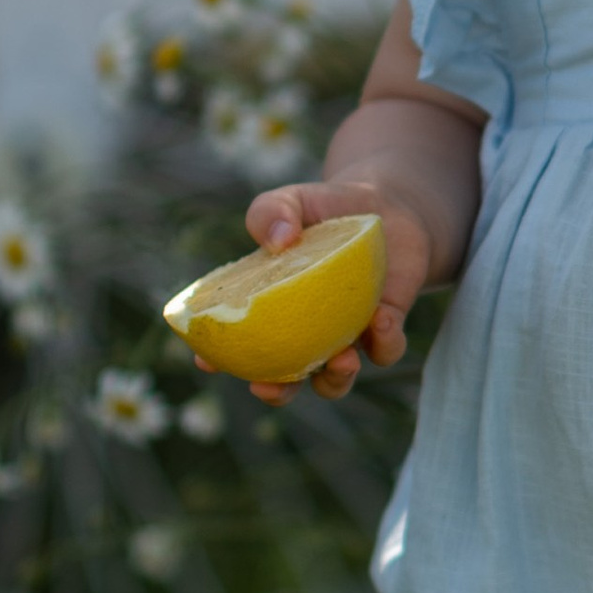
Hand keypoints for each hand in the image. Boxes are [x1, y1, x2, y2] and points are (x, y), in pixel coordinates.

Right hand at [214, 180, 433, 405]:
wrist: (385, 207)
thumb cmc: (326, 208)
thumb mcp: (294, 200)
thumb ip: (273, 211)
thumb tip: (278, 240)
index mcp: (272, 307)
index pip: (239, 340)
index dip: (218, 357)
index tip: (206, 360)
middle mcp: (305, 332)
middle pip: (285, 380)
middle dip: (276, 392)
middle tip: (267, 386)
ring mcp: (345, 335)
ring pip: (336, 380)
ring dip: (336, 379)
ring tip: (341, 359)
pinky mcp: (386, 327)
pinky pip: (386, 350)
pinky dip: (384, 341)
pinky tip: (381, 317)